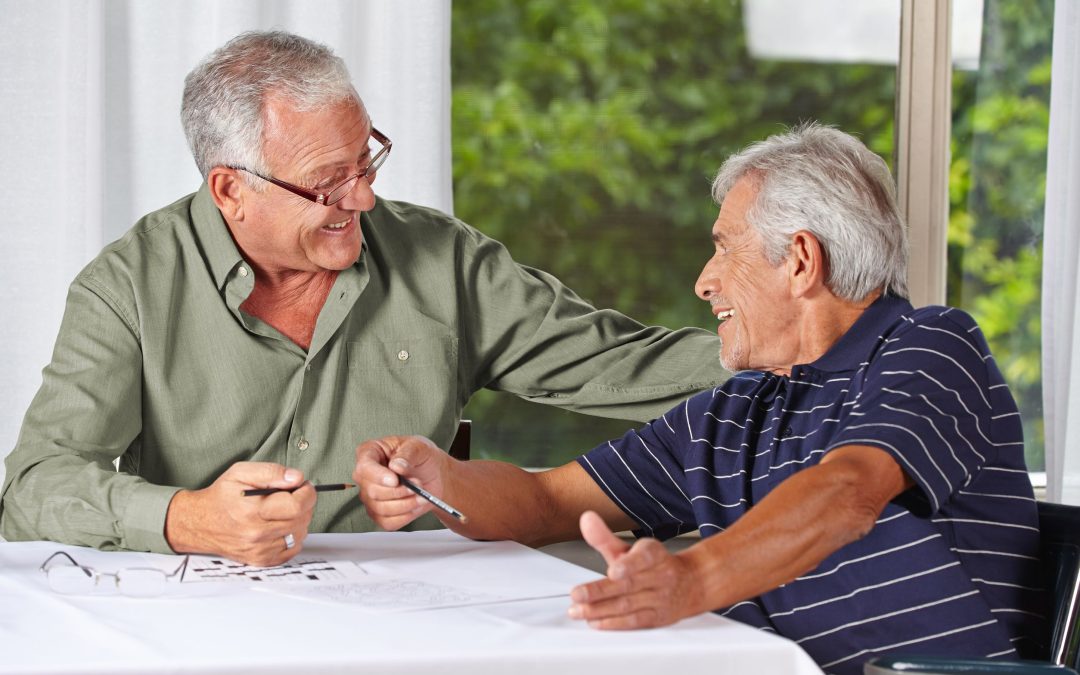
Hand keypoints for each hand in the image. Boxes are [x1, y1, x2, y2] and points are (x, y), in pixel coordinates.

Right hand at [165, 462, 314, 565]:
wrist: (200, 523)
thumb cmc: (221, 497)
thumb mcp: (241, 472)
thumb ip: (272, 472)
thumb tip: (297, 478)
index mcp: (253, 512)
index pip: (297, 506)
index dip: (307, 492)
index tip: (304, 486)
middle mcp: (257, 534)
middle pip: (301, 520)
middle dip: (304, 503)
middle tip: (293, 495)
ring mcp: (260, 550)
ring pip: (299, 534)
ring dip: (299, 519)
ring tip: (283, 510)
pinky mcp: (262, 560)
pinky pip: (292, 549)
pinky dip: (292, 535)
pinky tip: (280, 524)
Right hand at [353, 435, 450, 529]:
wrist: (433, 474)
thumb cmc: (422, 456)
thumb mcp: (419, 446)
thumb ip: (407, 454)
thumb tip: (396, 466)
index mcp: (370, 452)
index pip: (364, 467)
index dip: (379, 476)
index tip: (395, 480)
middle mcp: (365, 476)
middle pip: (373, 492)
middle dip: (399, 491)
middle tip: (417, 484)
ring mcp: (370, 496)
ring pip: (381, 509)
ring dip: (406, 504)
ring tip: (421, 495)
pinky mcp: (379, 513)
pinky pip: (388, 522)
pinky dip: (405, 516)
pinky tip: (415, 505)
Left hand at [568, 510, 700, 629]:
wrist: (690, 583)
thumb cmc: (654, 565)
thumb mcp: (631, 548)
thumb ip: (605, 537)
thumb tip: (586, 519)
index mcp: (654, 554)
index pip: (644, 557)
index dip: (629, 564)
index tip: (613, 570)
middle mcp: (660, 575)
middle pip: (629, 584)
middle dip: (600, 591)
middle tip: (577, 594)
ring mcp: (660, 598)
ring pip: (628, 605)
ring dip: (599, 609)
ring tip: (577, 610)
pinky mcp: (658, 617)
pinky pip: (634, 621)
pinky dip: (613, 623)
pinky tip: (595, 621)